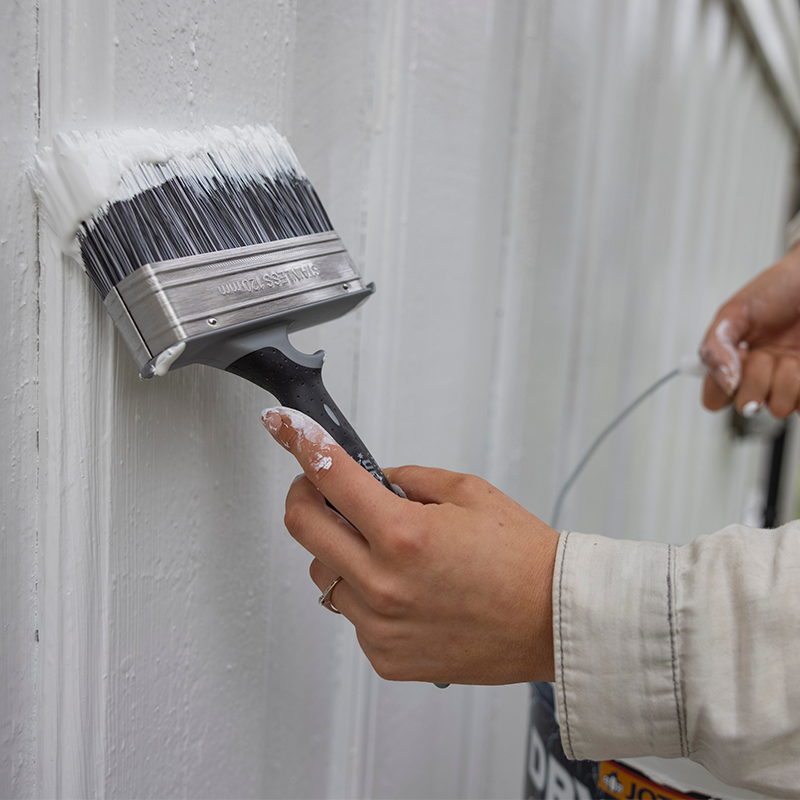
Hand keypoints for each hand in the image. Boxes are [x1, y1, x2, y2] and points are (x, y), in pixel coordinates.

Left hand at [261, 406, 557, 684]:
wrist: (553, 621)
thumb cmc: (522, 559)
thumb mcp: (467, 492)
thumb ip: (409, 481)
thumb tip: (372, 480)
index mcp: (404, 534)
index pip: (329, 476)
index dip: (301, 442)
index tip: (285, 428)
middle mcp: (383, 584)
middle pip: (302, 527)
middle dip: (305, 495)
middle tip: (322, 487)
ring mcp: (380, 626)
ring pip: (323, 574)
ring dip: (340, 551)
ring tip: (386, 550)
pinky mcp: (386, 657)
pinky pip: (351, 614)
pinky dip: (366, 593)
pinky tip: (406, 590)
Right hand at [700, 244, 799, 417]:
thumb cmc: (778, 288)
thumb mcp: (733, 311)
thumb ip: (715, 347)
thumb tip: (724, 383)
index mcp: (732, 362)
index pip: (714, 399)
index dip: (720, 388)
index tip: (734, 361)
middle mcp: (759, 376)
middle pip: (746, 407)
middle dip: (755, 379)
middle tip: (764, 352)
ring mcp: (787, 381)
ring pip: (779, 407)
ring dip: (786, 379)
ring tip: (791, 353)